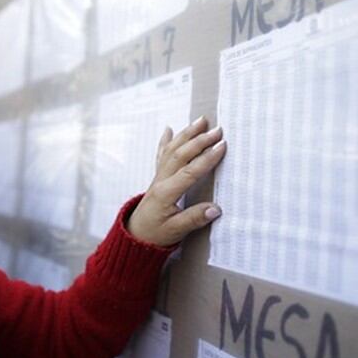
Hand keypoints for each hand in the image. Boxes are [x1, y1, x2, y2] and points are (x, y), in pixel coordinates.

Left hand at [127, 116, 225, 246]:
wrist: (136, 235)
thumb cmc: (156, 234)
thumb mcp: (176, 231)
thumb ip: (194, 219)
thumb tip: (216, 209)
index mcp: (166, 193)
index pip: (189, 171)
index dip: (207, 158)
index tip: (222, 146)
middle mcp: (161, 180)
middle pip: (181, 155)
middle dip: (200, 140)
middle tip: (217, 130)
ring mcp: (158, 176)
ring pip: (172, 150)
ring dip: (187, 134)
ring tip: (201, 121)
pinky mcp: (157, 177)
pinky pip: (161, 155)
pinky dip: (166, 141)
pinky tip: (169, 129)